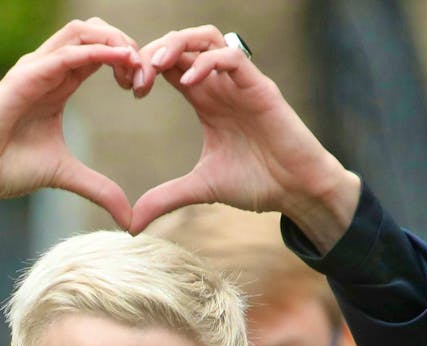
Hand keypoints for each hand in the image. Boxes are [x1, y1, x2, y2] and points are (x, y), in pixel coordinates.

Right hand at [0, 18, 139, 240]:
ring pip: (83, 31)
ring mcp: (35, 68)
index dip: (129, 62)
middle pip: (96, 31)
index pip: (101, 52)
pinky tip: (121, 63)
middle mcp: (48, 68)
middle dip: (128, 46)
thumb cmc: (6, 168)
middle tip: (145, 77)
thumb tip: (129, 219)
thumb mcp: (66, 176)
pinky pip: (66, 53)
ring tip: (136, 67)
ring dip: (116, 42)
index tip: (143, 90)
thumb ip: (100, 190)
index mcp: (59, 83)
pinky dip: (98, 52)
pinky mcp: (24, 76)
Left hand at [128, 26, 359, 250]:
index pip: (169, 64)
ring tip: (155, 65)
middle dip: (152, 50)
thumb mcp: (200, 189)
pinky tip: (189, 82)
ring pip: (207, 38)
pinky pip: (233, 57)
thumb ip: (165, 198)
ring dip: (177, 44)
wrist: (297, 192)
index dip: (144, 66)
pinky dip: (208, 61)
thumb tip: (132, 226)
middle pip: (183, 42)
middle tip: (134, 75)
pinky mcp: (261, 89)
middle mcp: (220, 85)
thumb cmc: (257, 183)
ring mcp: (241, 84)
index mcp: (204, 100)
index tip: (129, 87)